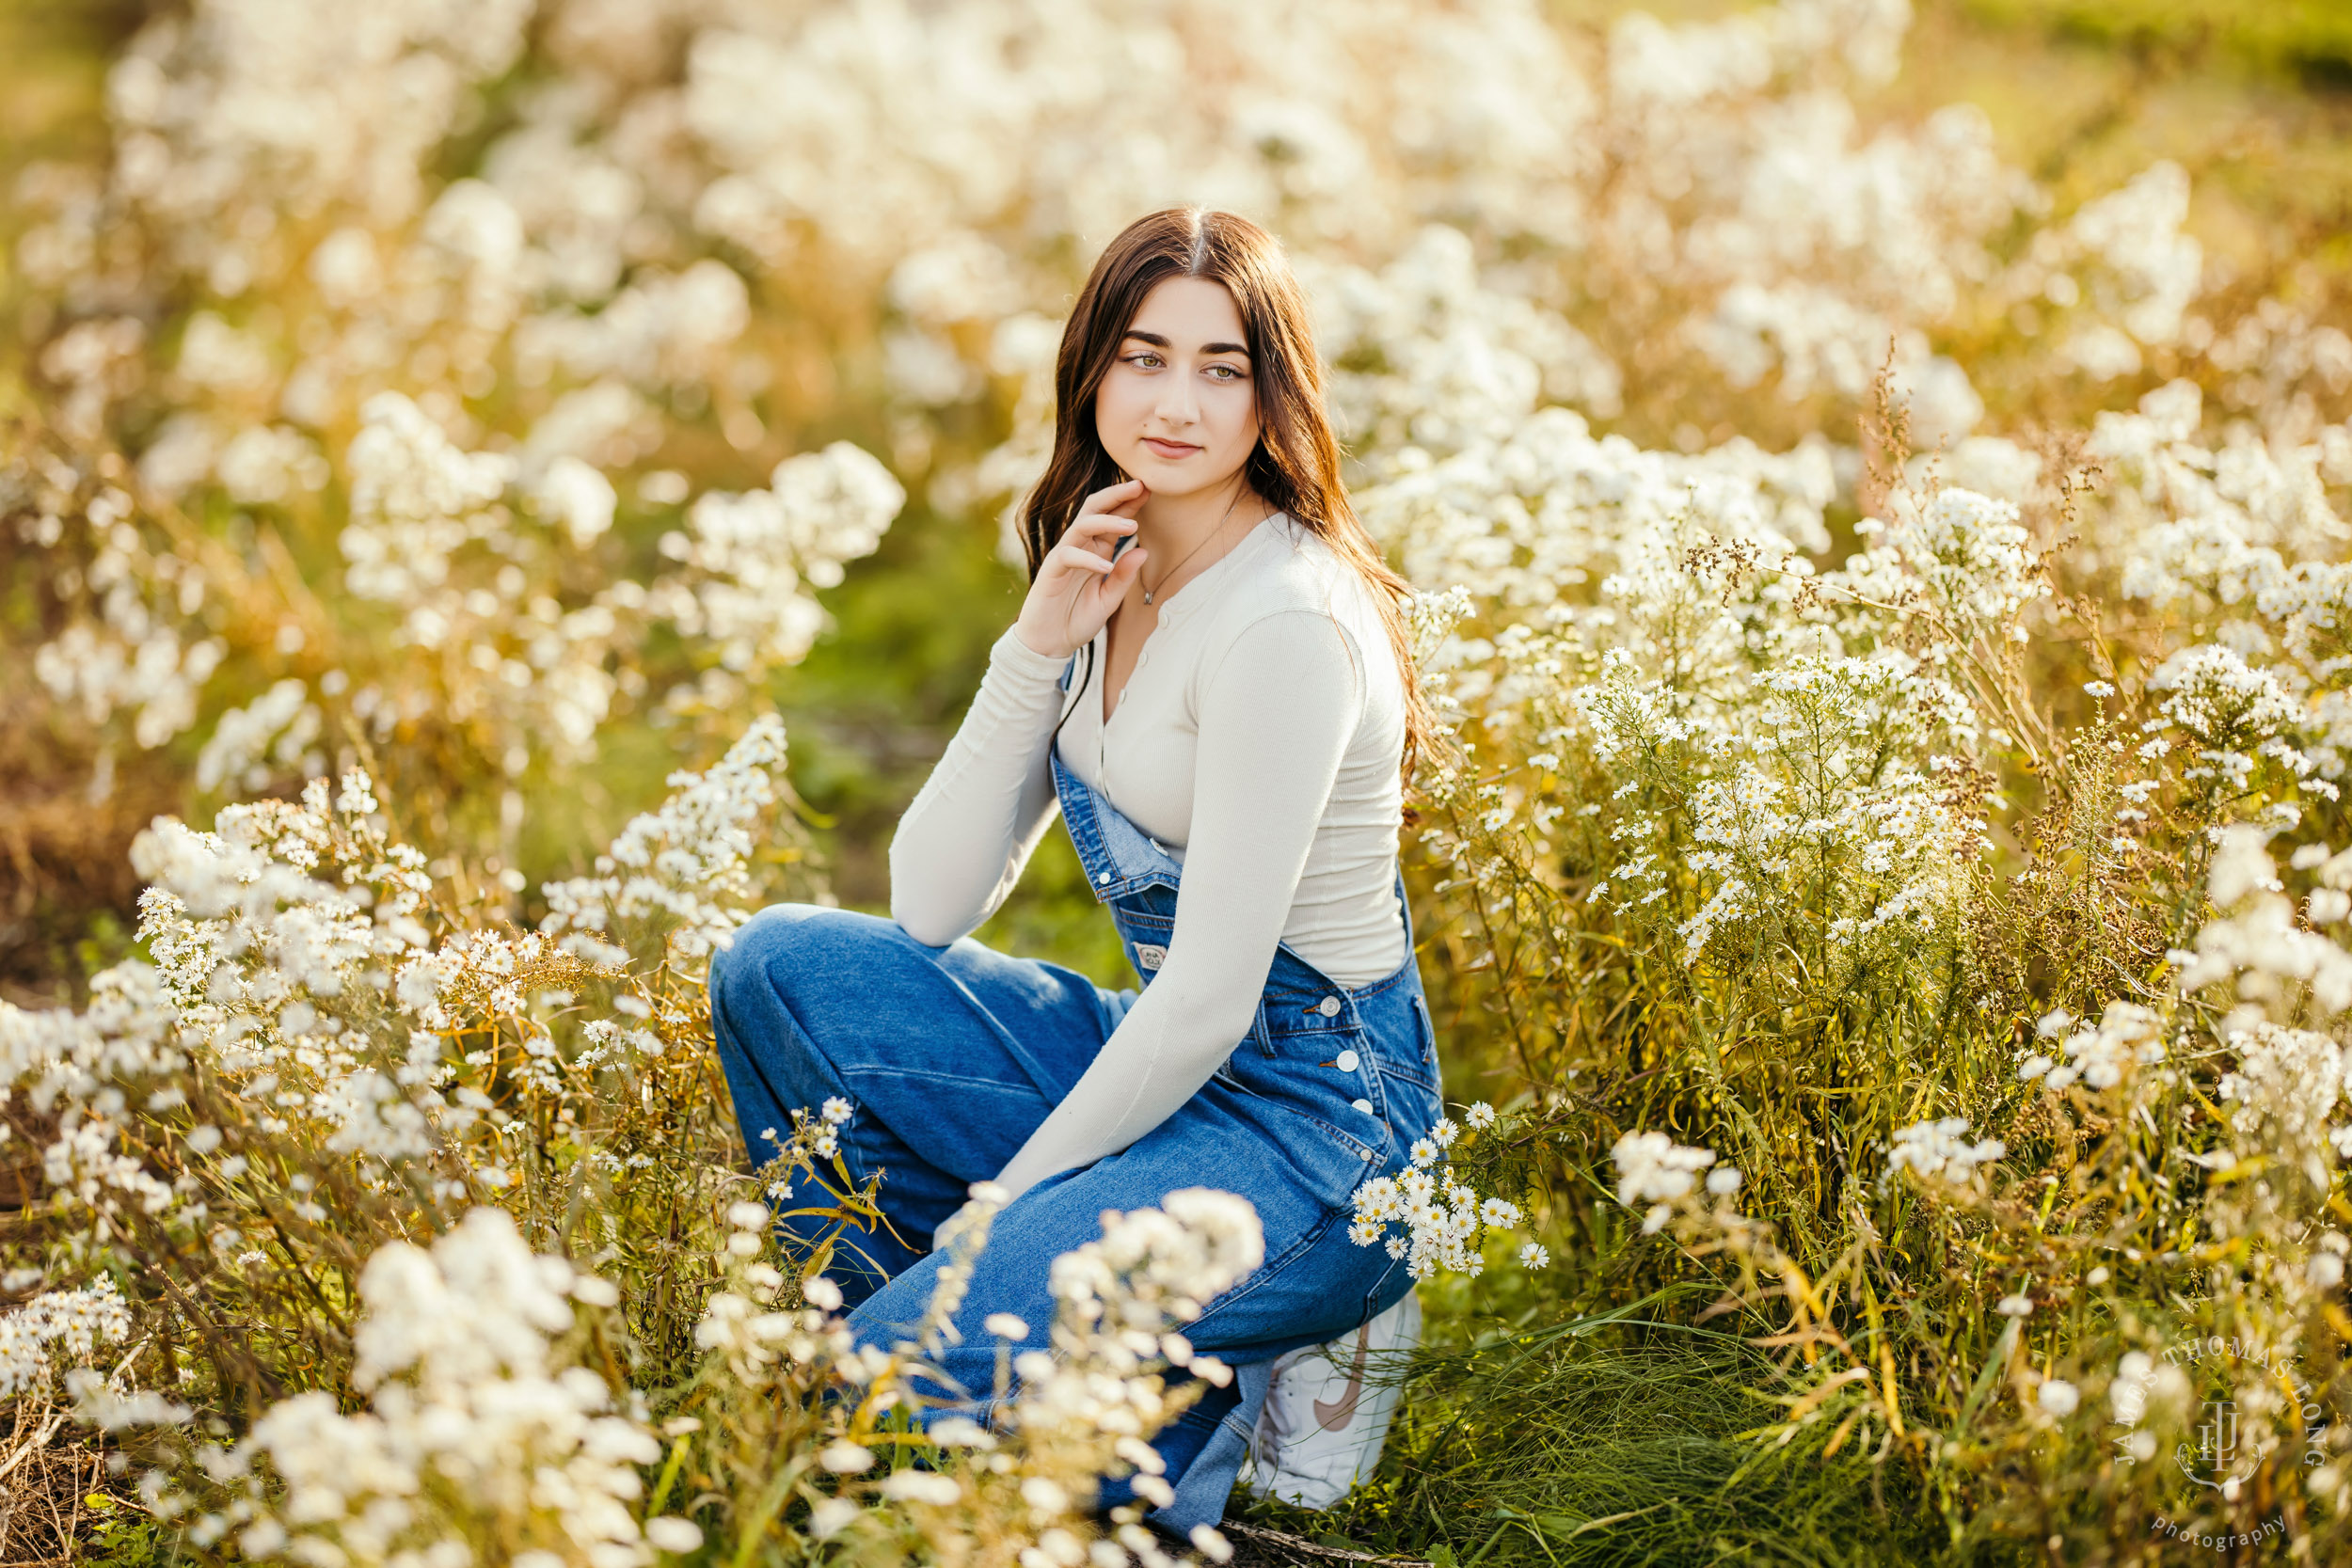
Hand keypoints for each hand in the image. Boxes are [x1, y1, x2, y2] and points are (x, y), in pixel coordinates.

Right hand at [1011, 478, 1149, 659]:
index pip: (1112, 519)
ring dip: (1108, 522)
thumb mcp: (1109, 600)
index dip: (1129, 503)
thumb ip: (1124, 577)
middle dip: (1117, 495)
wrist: (1049, 644)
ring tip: (1132, 525)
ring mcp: (1063, 556)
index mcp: (1095, 551)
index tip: (1149, 490)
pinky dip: (1088, 559)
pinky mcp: (1051, 571)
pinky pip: (1068, 555)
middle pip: (1094, 510)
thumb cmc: (1077, 619)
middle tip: (1140, 485)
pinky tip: (1107, 566)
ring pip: (1082, 526)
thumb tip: (1143, 551)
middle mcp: (1079, 547)